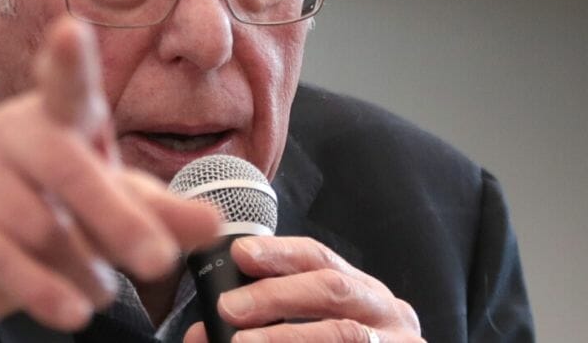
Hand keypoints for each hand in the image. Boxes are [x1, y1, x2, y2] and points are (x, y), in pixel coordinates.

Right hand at [0, 17, 220, 341]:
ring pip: (38, 224)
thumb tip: (215, 223)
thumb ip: (163, 214)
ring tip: (102, 291)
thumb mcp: (116, 209)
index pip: (66, 83)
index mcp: (57, 116)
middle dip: (119, 220)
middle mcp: (10, 130)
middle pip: (68, 168)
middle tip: (159, 262)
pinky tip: (71, 312)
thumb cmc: (59, 213)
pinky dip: (42, 292)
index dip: (68, 58)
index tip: (71, 30)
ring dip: (83, 269)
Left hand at [184, 236, 422, 342]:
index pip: (319, 257)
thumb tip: (201, 333)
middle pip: (331, 288)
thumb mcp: (307, 333)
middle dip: (276, 295)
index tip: (240, 254)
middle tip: (230, 307)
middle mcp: (387, 312)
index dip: (279, 252)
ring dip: (287, 336)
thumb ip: (261, 328)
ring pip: (342, 331)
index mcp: (361, 291)